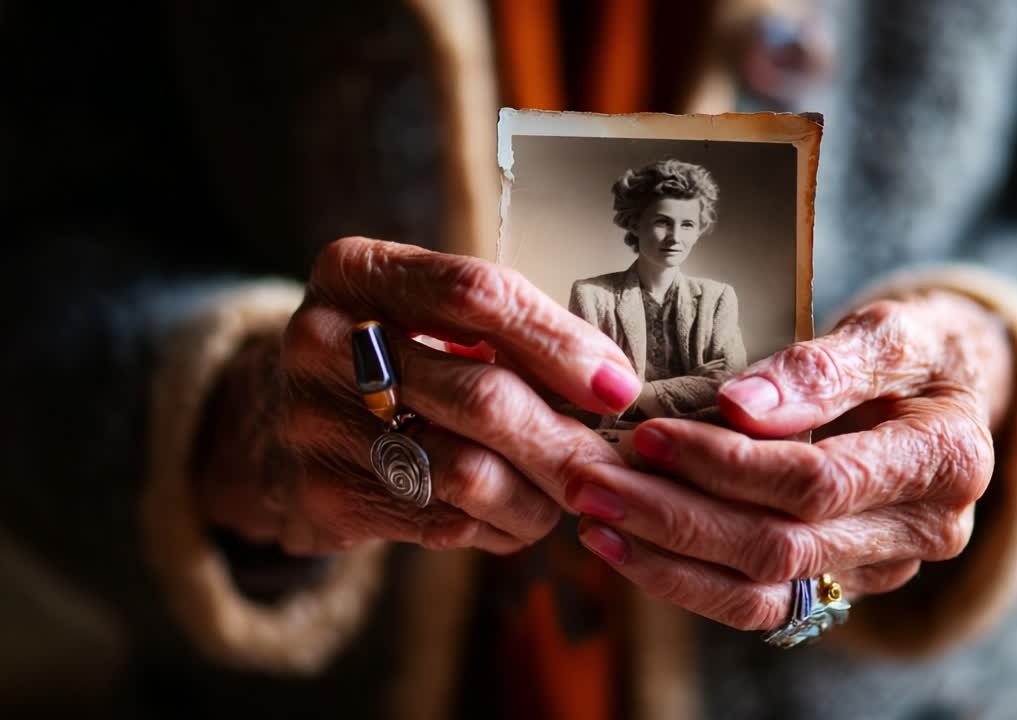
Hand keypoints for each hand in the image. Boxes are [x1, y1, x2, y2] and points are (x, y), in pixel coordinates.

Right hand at [194, 236, 641, 555]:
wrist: (278, 416)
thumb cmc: (393, 349)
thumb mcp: (429, 309)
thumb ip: (507, 328)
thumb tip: (612, 383)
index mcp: (357, 271)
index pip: (475, 296)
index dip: (559, 342)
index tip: (618, 386)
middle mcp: (323, 341)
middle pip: (480, 396)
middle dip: (565, 439)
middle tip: (614, 464)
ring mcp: (316, 423)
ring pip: (469, 474)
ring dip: (540, 494)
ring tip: (571, 492)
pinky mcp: (324, 496)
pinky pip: (444, 522)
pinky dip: (501, 524)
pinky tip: (520, 512)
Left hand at [565, 291, 1010, 630]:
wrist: (945, 392)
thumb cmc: (916, 349)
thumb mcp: (890, 328)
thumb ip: (822, 366)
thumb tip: (738, 407)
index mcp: (945, 462)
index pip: (817, 482)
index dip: (726, 463)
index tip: (649, 433)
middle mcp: (921, 532)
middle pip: (781, 546)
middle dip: (675, 515)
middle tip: (592, 480)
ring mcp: (877, 569)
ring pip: (761, 593)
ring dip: (665, 559)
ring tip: (592, 518)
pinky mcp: (838, 584)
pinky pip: (756, 604)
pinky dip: (683, 580)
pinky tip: (624, 546)